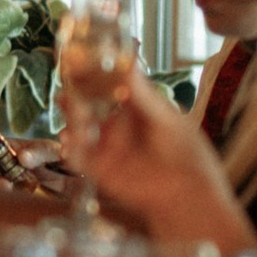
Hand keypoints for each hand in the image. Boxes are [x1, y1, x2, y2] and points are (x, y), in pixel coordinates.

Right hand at [64, 65, 238, 236]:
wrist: (188, 194)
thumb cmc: (186, 154)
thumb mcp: (165, 117)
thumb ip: (142, 93)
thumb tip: (129, 62)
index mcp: (135, 112)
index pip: (109, 89)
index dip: (94, 76)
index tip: (83, 62)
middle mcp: (118, 129)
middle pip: (89, 107)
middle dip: (76, 95)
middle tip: (69, 82)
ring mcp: (107, 149)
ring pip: (80, 129)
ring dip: (71, 117)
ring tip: (69, 103)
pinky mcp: (100, 171)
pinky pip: (78, 157)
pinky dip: (71, 147)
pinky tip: (70, 137)